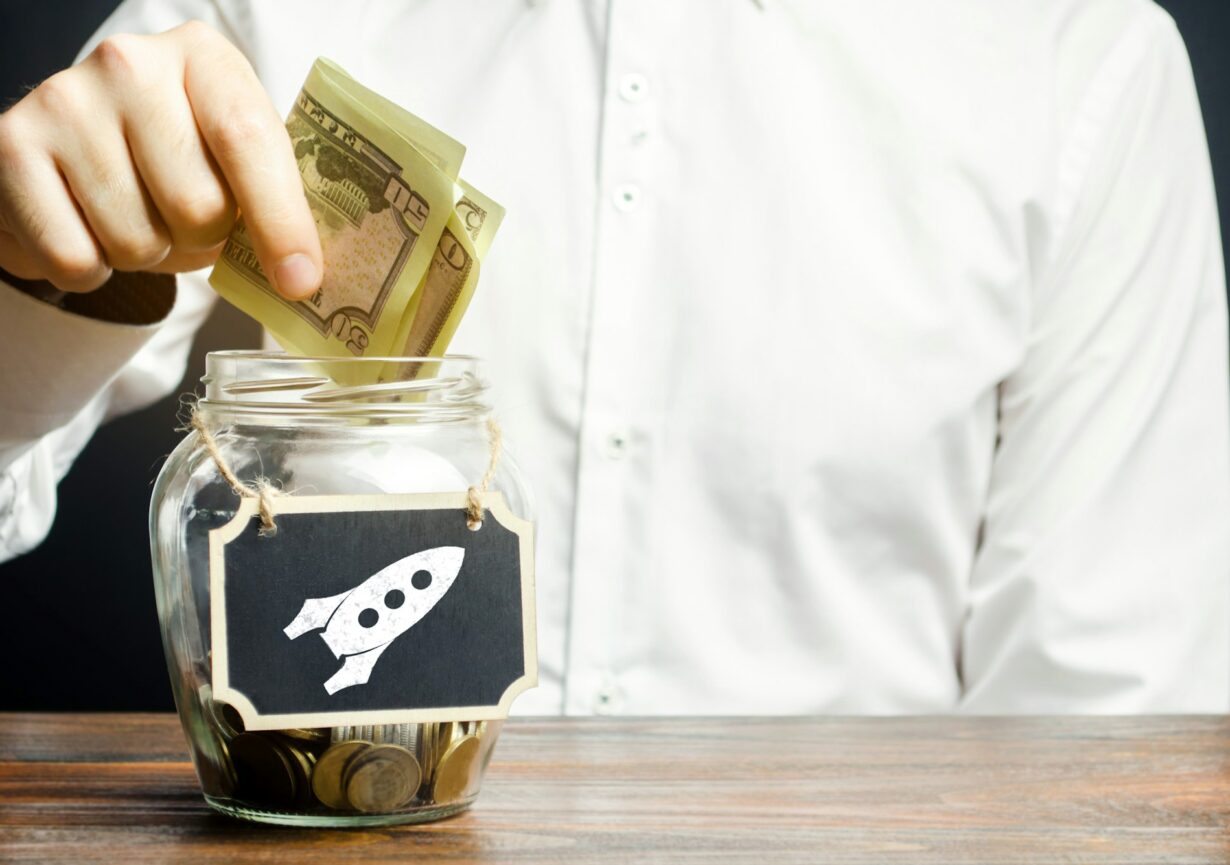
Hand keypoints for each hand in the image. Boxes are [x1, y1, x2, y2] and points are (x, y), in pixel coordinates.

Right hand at [0, 21, 321, 298]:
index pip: (249, 139)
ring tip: (135, 219)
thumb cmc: (173, 163)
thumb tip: (304, 277)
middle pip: (197, 205)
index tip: (299, 281)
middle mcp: (130, 63)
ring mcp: (64, 101)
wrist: (70, 157)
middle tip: (185, 224)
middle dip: (201, 241)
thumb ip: (275, 201)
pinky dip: (91, 270)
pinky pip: (75, 258)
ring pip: (137, 240)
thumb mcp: (232, 162)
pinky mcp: (11, 148)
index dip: (281, 222)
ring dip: (145, 256)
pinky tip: (88, 230)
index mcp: (205, 59)